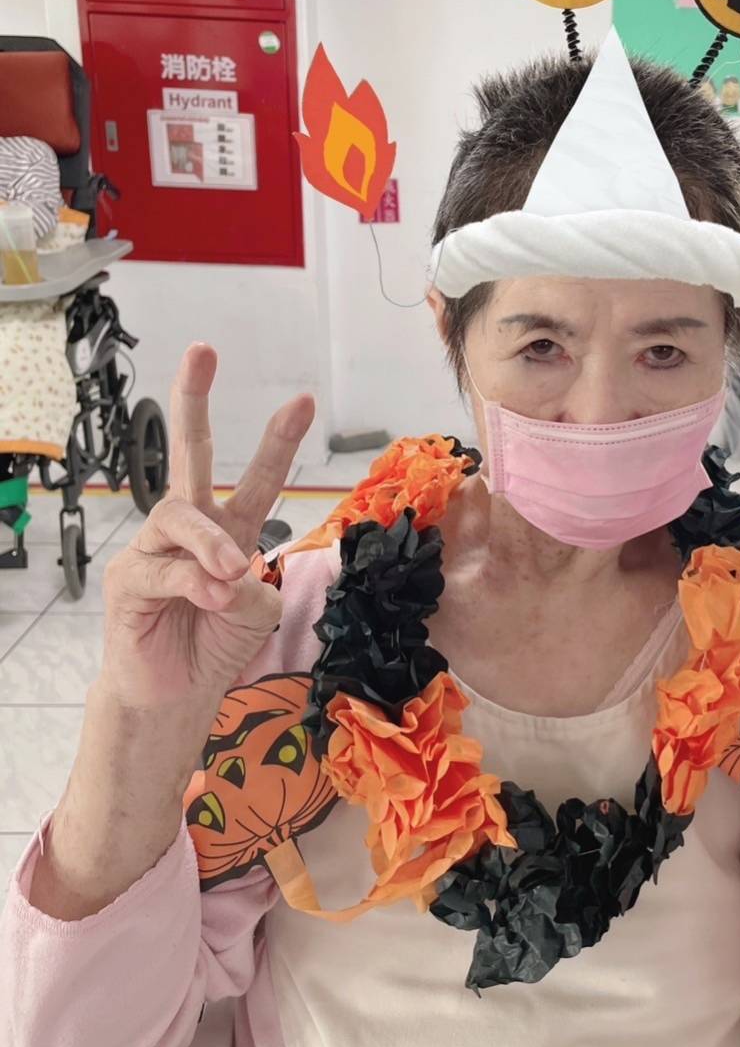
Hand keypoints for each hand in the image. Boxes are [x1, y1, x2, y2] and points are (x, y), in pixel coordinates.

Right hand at [100, 344, 313, 724]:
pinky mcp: (128, 578)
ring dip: (211, 544)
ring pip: (181, 516)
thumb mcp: (255, 612)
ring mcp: (154, 548)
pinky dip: (192, 583)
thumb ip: (254, 587)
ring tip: (230, 574)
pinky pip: (163, 567)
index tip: (304, 400)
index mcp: (229, 531)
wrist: (175, 696)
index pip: (257, 478)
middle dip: (194, 399)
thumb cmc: (214, 645)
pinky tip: (209, 598)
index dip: (279, 441)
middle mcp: (190, 530)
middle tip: (203, 350)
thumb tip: (229, 574)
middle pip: (189, 454)